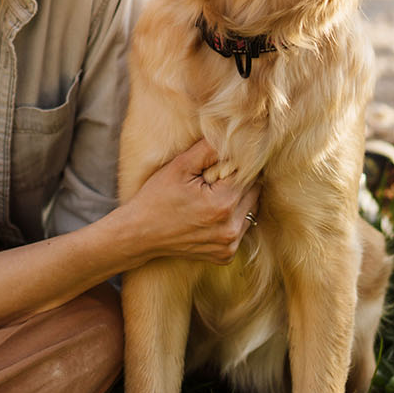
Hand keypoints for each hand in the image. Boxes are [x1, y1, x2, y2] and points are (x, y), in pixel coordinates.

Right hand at [118, 139, 258, 266]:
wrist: (139, 234)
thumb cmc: (156, 197)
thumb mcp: (180, 166)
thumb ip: (209, 149)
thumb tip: (233, 137)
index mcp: (223, 203)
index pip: (247, 172)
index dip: (234, 164)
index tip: (217, 165)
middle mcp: (231, 228)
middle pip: (254, 191)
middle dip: (238, 181)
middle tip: (212, 180)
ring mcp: (229, 245)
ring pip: (251, 209)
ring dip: (239, 199)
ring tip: (211, 196)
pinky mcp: (226, 255)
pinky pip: (241, 228)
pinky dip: (232, 218)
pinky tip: (210, 214)